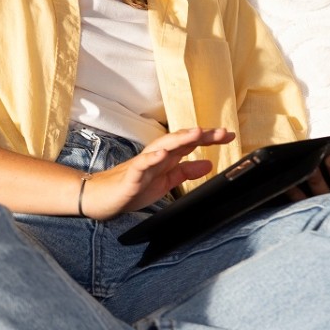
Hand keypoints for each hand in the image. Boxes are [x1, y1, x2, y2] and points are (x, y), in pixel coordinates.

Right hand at [80, 127, 235, 219]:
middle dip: (200, 135)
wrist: (101, 198)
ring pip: (162, 147)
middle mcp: (155, 156)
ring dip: (179, 139)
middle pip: (179, 140)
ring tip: (196, 134)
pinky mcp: (130, 176)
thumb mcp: (165, 181)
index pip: (189, 143)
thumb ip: (184, 172)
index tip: (229, 135)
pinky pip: (140, 165)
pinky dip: (151, 158)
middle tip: (221, 132)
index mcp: (165, 158)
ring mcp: (142, 164)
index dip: (209, 138)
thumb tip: (208, 164)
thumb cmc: (132, 188)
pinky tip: (162, 154)